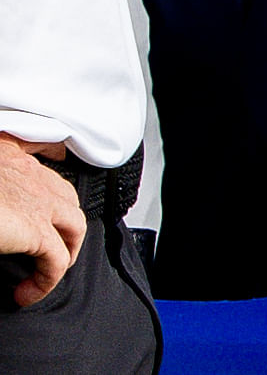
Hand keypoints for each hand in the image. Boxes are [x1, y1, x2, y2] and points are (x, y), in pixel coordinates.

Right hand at [0, 138, 83, 305]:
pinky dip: (47, 281)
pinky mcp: (35, 229)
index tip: (52, 202)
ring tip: (44, 274)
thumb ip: (1, 180)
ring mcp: (38, 200)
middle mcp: (29, 174)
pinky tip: (25, 294)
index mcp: (11, 158)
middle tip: (47, 249)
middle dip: (64, 225)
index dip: (53, 186)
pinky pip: (57, 260)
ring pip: (74, 227)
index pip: (48, 161)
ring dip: (65, 253)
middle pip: (67, 199)